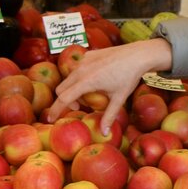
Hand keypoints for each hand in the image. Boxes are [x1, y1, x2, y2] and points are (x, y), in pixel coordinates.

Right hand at [46, 38, 173, 133]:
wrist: (137, 55)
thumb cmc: (129, 77)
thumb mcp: (119, 99)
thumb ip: (109, 116)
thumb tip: (104, 134)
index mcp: (86, 82)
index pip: (64, 98)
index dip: (55, 110)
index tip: (50, 119)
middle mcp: (81, 69)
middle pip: (61, 88)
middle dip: (66, 100)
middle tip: (80, 106)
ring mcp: (83, 60)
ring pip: (69, 78)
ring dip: (73, 88)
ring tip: (90, 93)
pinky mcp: (88, 54)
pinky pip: (77, 68)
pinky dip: (80, 77)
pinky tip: (96, 79)